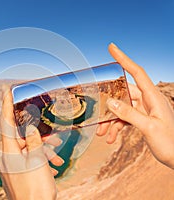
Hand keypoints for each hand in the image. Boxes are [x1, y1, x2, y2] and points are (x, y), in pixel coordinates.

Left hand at [0, 89, 62, 199]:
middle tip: (55, 139)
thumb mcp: (38, 160)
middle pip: (21, 139)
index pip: (7, 123)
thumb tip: (31, 129)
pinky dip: (39, 162)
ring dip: (42, 152)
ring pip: (27, 152)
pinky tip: (52, 168)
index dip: (7, 105)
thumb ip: (34, 141)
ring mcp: (11, 169)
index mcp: (9, 151)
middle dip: (39, 137)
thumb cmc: (36, 188)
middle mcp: (8, 159)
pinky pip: (27, 163)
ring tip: (57, 158)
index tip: (8, 92)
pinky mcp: (17, 177)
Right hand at [97, 43, 173, 168]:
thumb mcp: (148, 127)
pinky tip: (111, 138)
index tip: (112, 48)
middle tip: (96, 110)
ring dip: (110, 120)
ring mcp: (145, 110)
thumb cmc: (170, 143)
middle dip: (109, 104)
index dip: (124, 59)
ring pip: (122, 108)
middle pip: (124, 94)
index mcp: (153, 97)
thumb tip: (110, 102)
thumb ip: (128, 114)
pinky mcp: (142, 119)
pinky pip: (125, 119)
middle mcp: (148, 101)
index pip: (137, 72)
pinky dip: (116, 127)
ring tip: (102, 134)